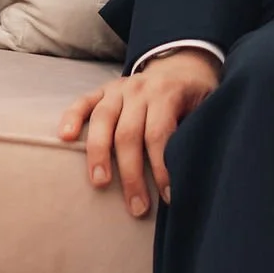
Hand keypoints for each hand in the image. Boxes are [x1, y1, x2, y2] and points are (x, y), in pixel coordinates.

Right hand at [59, 49, 219, 217]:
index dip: (162, 167)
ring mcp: (119, 88)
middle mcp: (140, 89)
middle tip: (137, 207)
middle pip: (129, 134)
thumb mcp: (208, 105)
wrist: (182, 65)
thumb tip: (197, 166)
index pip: (160, 134)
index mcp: (168, 93)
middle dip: (132, 175)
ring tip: (101, 183)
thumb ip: (199, 129)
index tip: (168, 196)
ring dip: (99, 154)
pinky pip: (83, 102)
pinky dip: (71, 117)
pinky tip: (65, 137)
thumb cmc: (195, 96)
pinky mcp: (102, 90)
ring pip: (103, 120)